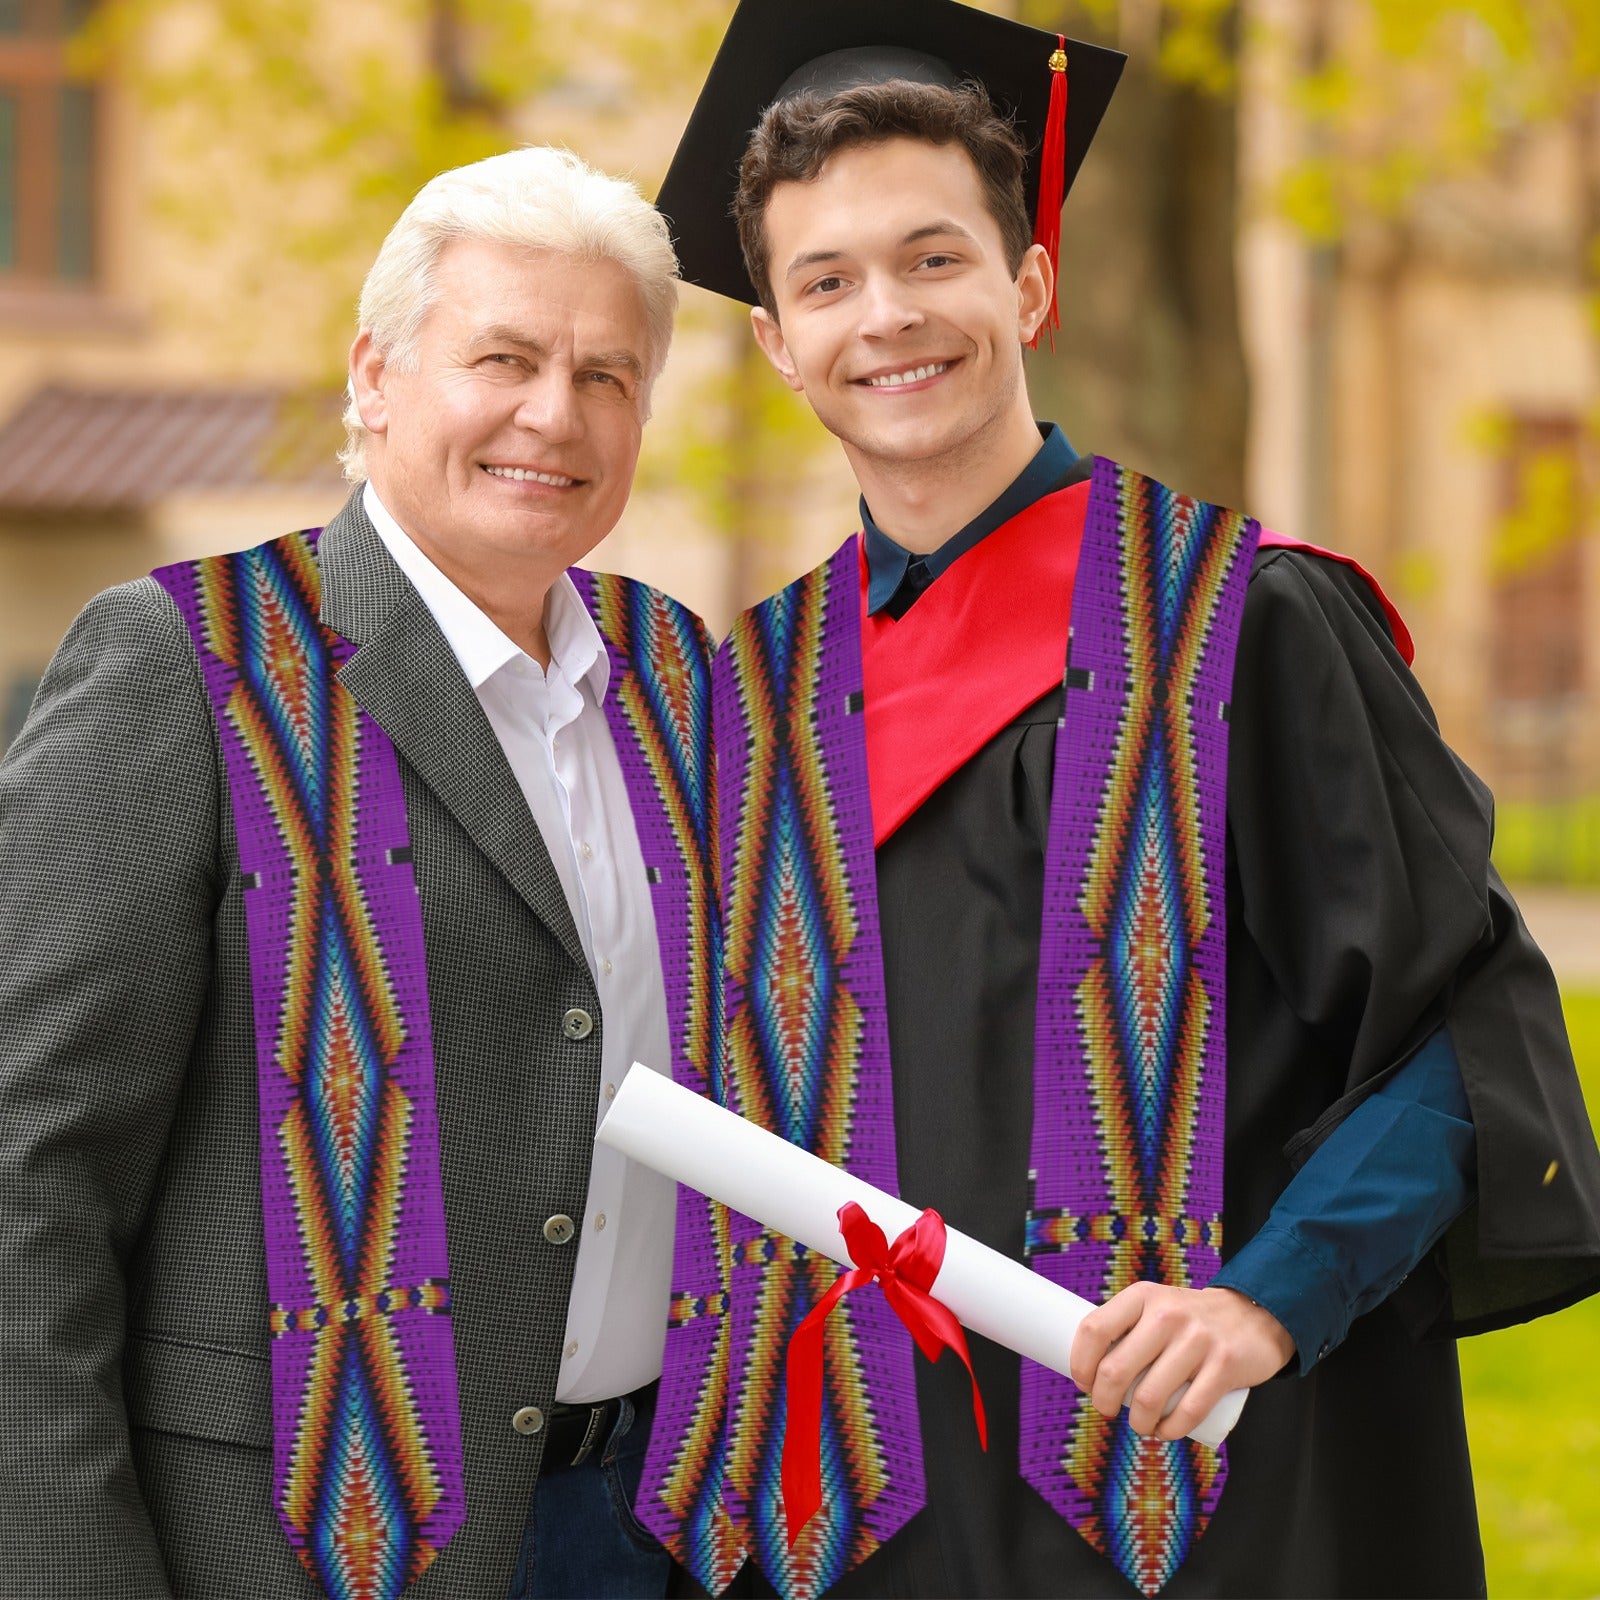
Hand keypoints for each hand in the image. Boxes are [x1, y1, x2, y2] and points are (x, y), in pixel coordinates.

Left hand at [1068, 1282, 1295, 1441]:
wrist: (1253, 1315)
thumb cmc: (1190, 1319)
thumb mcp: (1155, 1305)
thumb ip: (1127, 1327)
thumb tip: (1089, 1367)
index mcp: (1142, 1296)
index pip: (1094, 1329)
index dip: (1080, 1363)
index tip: (1084, 1383)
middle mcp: (1166, 1313)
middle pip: (1115, 1370)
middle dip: (1102, 1401)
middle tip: (1106, 1409)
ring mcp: (1197, 1339)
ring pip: (1149, 1397)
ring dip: (1137, 1423)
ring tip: (1139, 1424)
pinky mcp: (1224, 1366)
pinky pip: (1188, 1412)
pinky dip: (1169, 1431)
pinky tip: (1163, 1432)